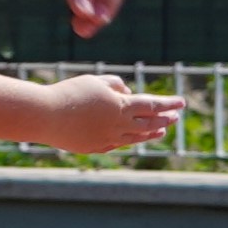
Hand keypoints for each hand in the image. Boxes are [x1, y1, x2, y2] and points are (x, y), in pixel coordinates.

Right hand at [41, 76, 180, 155]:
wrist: (46, 116)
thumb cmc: (70, 93)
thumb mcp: (96, 81)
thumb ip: (116, 85)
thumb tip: (128, 93)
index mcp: (121, 107)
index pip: (152, 105)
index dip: (168, 103)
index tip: (181, 102)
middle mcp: (118, 126)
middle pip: (148, 123)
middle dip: (164, 119)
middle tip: (175, 117)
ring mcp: (107, 139)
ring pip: (136, 137)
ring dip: (151, 133)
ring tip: (161, 131)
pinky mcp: (95, 147)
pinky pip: (118, 144)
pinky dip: (130, 140)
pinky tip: (135, 138)